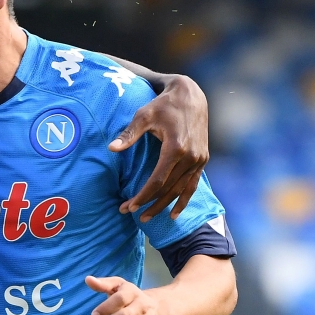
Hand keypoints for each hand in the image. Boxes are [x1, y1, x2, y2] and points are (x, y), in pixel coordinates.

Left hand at [109, 74, 208, 221]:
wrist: (191, 96)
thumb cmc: (163, 105)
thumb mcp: (144, 116)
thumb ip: (129, 134)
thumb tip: (111, 148)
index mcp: (176, 148)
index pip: (158, 180)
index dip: (143, 195)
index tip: (130, 206)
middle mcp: (191, 157)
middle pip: (168, 189)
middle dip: (149, 204)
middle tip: (130, 213)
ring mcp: (199, 160)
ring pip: (180, 190)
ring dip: (163, 206)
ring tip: (147, 218)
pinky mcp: (202, 160)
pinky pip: (192, 185)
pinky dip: (184, 200)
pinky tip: (174, 214)